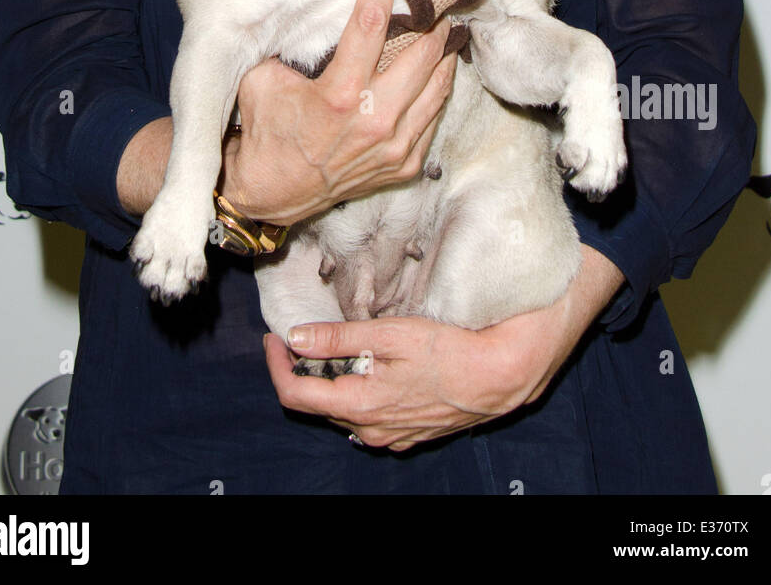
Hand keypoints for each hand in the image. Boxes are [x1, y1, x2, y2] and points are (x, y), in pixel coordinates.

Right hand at [220, 0, 456, 225]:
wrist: (271, 192)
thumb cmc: (267, 129)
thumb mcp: (263, 79)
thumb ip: (287, 45)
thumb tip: (306, 7)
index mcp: (339, 95)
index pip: (370, 26)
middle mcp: (374, 120)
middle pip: (423, 55)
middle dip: (432, 22)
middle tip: (437, 0)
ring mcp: (393, 146)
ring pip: (439, 87)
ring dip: (444, 54)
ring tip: (446, 30)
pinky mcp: (403, 164)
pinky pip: (434, 119)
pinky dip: (439, 91)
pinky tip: (439, 72)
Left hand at [264, 246, 624, 450]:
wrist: (496, 378)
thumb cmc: (447, 350)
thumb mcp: (390, 335)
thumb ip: (339, 339)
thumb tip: (296, 338)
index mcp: (358, 404)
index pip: (295, 394)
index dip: (277, 365)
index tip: (274, 338)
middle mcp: (368, 429)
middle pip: (317, 402)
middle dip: (304, 370)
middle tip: (305, 337)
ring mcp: (389, 435)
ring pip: (343, 410)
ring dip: (333, 382)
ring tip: (339, 348)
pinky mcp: (408, 434)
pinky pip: (369, 418)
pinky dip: (358, 393)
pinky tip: (372, 370)